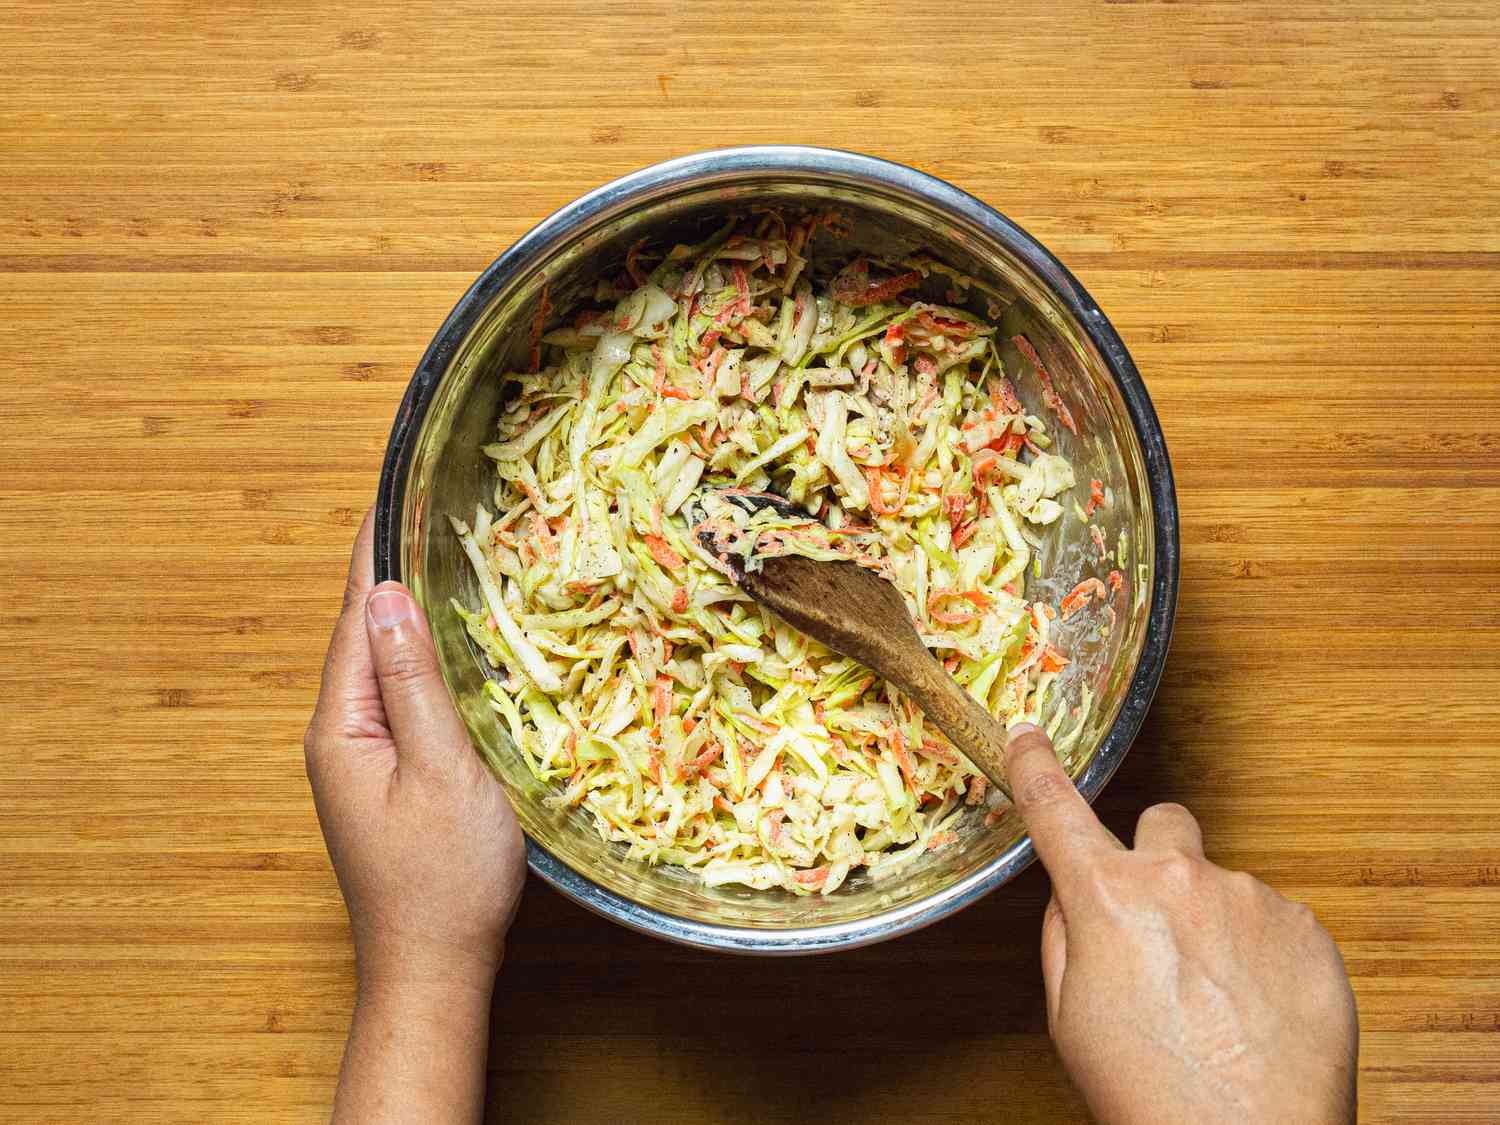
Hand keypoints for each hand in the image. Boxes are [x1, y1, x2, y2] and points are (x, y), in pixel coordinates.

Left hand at [305, 510, 524, 1122]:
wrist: (435, 966)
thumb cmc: (446, 877)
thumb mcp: (441, 768)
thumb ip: (413, 681)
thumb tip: (382, 595)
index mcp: (342, 726)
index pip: (351, 618)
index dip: (371, 553)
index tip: (388, 492)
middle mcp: (339, 736)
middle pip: (360, 635)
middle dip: (388, 572)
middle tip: (427, 509)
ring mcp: (360, 759)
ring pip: (382, 666)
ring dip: (406, 612)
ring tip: (441, 556)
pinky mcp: (386, 777)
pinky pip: (399, 696)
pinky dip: (421, 658)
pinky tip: (450, 644)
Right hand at [1004, 724, 1357, 1124]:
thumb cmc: (1150, 1094)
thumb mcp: (1069, 1018)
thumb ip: (1065, 935)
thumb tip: (1075, 894)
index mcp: (1108, 898)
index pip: (1055, 810)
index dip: (1035, 768)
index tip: (1028, 736)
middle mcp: (1181, 879)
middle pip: (1163, 821)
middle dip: (1156, 855)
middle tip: (1160, 922)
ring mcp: (1252, 899)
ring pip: (1223, 884)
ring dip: (1216, 922)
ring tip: (1219, 1001)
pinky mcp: (1308, 928)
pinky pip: (1275, 922)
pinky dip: (1263, 955)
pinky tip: (1257, 1009)